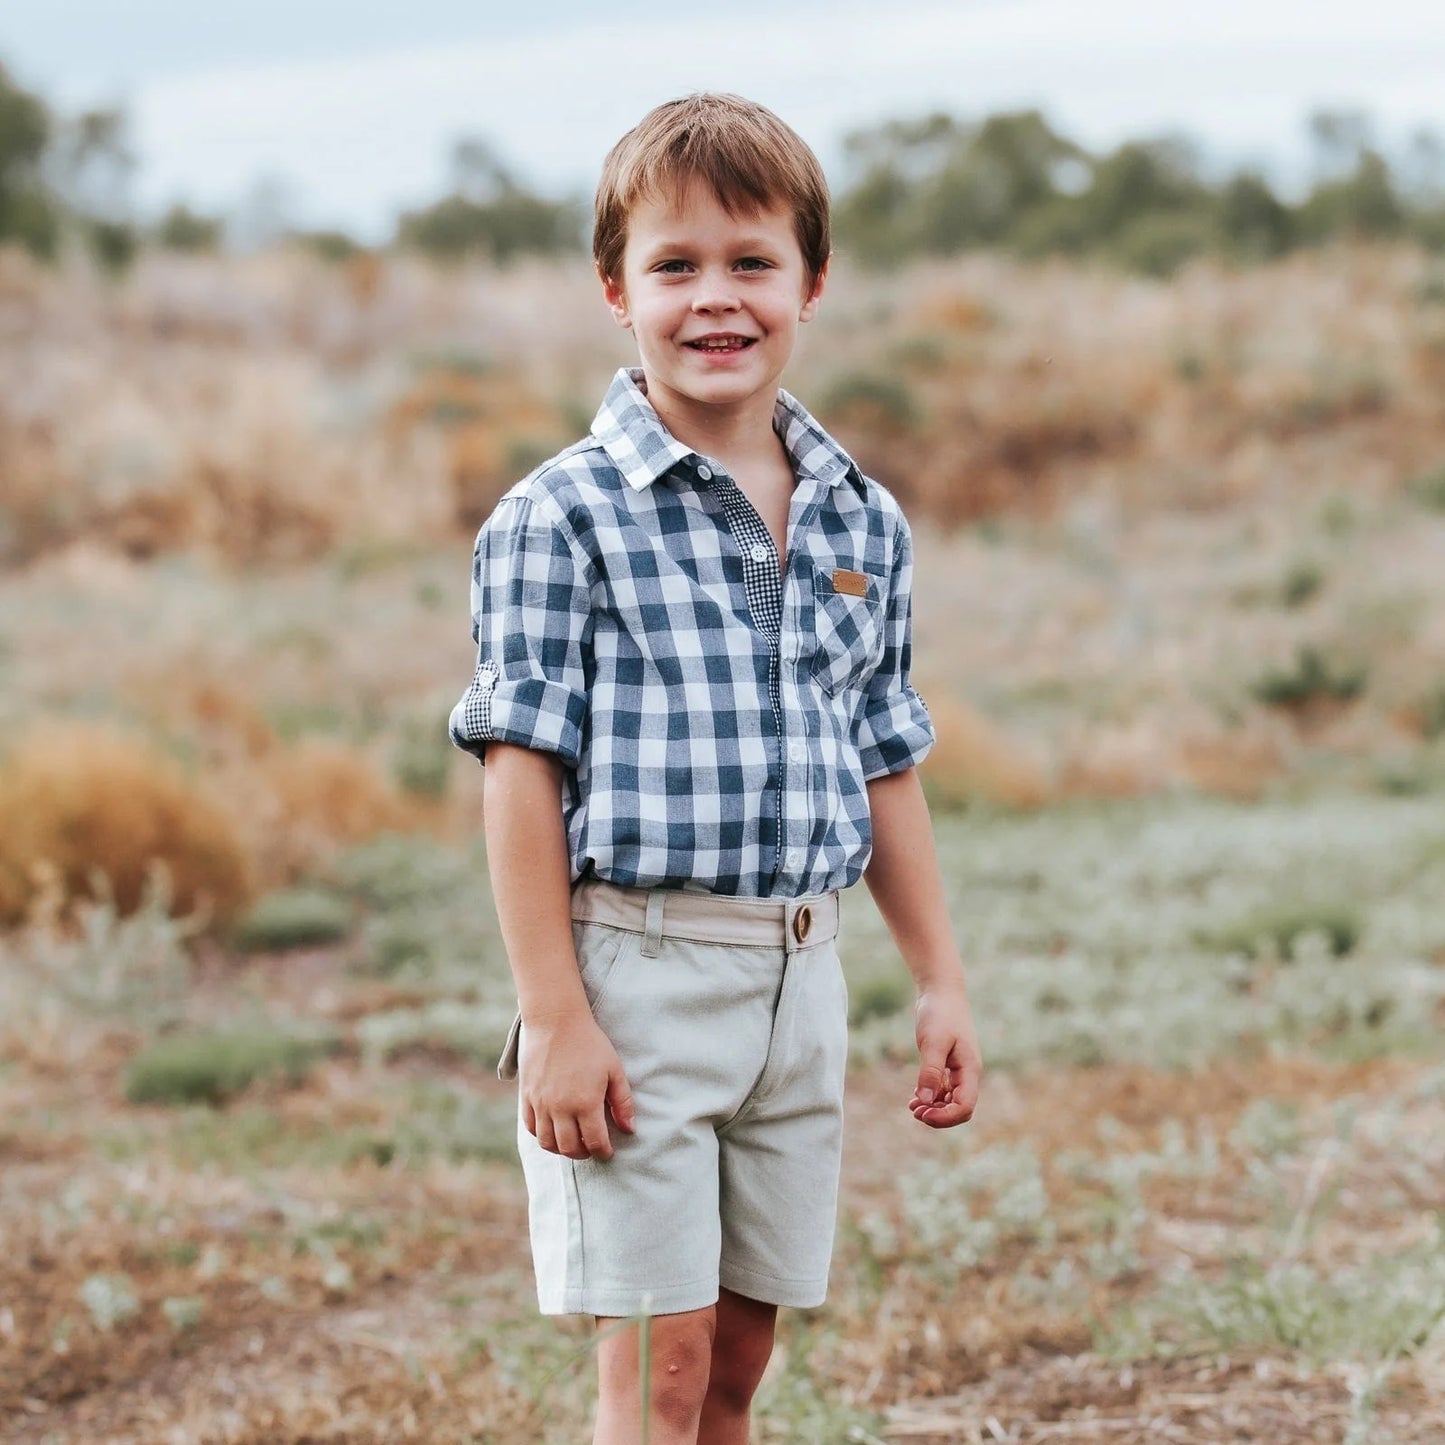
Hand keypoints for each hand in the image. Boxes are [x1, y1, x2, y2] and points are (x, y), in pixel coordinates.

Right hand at [520, 1011, 635, 1159]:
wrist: (556, 1021)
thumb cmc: (589, 1043)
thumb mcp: (614, 1070)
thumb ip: (622, 1102)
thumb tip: (629, 1129)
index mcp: (586, 1103)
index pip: (595, 1142)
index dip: (604, 1152)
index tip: (608, 1151)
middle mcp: (560, 1108)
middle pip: (570, 1148)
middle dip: (584, 1154)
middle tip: (591, 1148)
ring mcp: (541, 1103)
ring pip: (547, 1143)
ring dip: (562, 1149)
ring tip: (572, 1141)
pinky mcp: (526, 1096)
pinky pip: (531, 1127)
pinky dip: (542, 1135)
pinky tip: (553, 1129)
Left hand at [910, 983, 982, 1127]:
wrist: (941, 990)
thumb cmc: (939, 1013)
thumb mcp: (932, 1042)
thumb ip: (930, 1072)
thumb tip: (924, 1101)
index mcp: (969, 1069)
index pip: (965, 1107)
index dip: (945, 1117)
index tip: (922, 1114)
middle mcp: (967, 1072)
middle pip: (960, 1108)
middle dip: (939, 1116)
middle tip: (915, 1112)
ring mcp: (958, 1068)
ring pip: (951, 1100)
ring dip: (933, 1108)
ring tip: (912, 1107)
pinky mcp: (947, 1063)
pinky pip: (943, 1089)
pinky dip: (931, 1096)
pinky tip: (914, 1098)